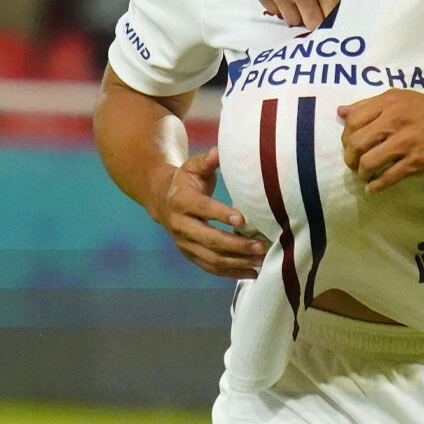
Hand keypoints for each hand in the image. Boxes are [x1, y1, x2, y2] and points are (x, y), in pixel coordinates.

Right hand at [152, 149, 265, 278]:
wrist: (163, 200)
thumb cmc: (187, 180)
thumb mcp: (193, 166)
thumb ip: (208, 160)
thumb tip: (220, 151)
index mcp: (181, 201)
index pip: (203, 209)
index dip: (221, 214)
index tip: (243, 219)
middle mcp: (180, 225)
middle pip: (209, 239)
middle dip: (236, 245)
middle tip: (260, 246)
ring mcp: (184, 243)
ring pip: (211, 258)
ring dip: (237, 262)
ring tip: (261, 260)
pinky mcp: (190, 255)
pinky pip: (211, 268)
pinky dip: (232, 273)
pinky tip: (252, 272)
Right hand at [250, 0, 353, 27]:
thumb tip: (346, 5)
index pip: (331, 17)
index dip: (332, 15)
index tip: (330, 11)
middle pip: (312, 24)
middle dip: (316, 18)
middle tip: (316, 8)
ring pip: (291, 20)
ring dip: (297, 12)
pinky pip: (273, 11)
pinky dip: (280, 5)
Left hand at [338, 90, 423, 193]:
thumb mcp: (401, 99)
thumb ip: (370, 104)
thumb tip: (341, 111)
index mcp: (389, 103)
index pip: (353, 120)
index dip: (346, 135)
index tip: (350, 144)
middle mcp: (394, 120)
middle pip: (356, 143)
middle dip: (350, 157)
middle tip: (353, 162)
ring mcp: (405, 142)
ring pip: (368, 162)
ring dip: (361, 173)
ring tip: (364, 175)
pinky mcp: (415, 162)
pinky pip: (388, 177)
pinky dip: (376, 185)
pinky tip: (372, 188)